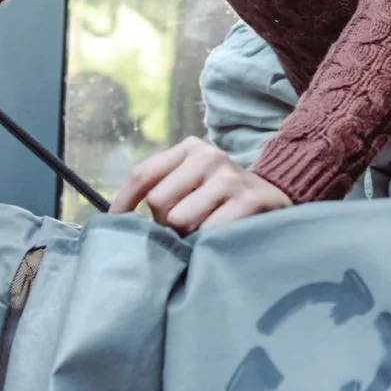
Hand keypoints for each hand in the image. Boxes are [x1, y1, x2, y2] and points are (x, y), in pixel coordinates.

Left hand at [109, 136, 293, 234]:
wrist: (277, 200)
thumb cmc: (222, 198)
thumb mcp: (192, 182)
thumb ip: (162, 190)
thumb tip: (119, 220)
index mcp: (190, 148)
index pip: (142, 174)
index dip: (123, 203)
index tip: (114, 224)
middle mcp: (209, 157)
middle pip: (158, 201)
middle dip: (165, 223)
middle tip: (184, 227)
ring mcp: (230, 178)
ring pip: (180, 220)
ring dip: (188, 235)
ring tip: (204, 230)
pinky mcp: (248, 201)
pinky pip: (208, 232)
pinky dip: (208, 241)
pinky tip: (221, 236)